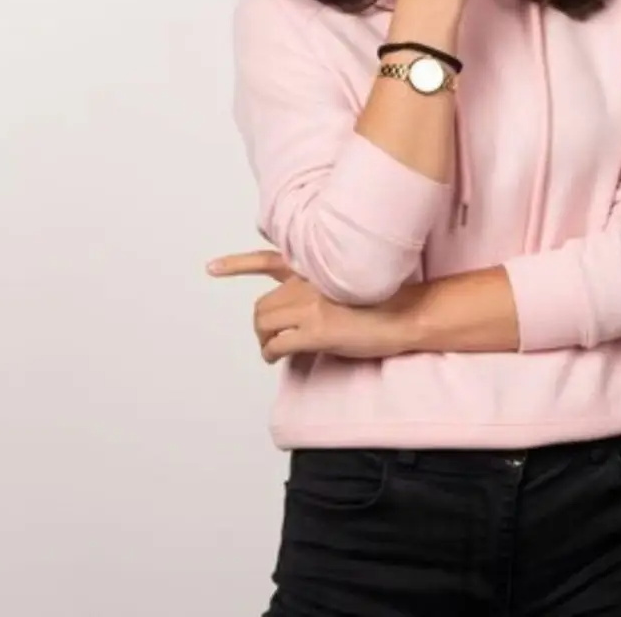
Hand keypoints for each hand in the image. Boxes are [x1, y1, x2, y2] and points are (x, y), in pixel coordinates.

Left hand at [208, 250, 415, 363]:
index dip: (238, 264)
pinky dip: (272, 353)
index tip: (212, 267)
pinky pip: (278, 345)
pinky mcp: (317, 331)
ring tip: (273, 350)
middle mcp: (310, 284)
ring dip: (264, 341)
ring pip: (264, 325)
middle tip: (269, 339)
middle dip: (260, 326)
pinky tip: (278, 358)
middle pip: (262, 306)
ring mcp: (312, 307)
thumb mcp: (352, 284)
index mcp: (317, 270)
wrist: (408, 313)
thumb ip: (323, 287)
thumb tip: (304, 308)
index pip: (270, 261)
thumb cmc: (388, 302)